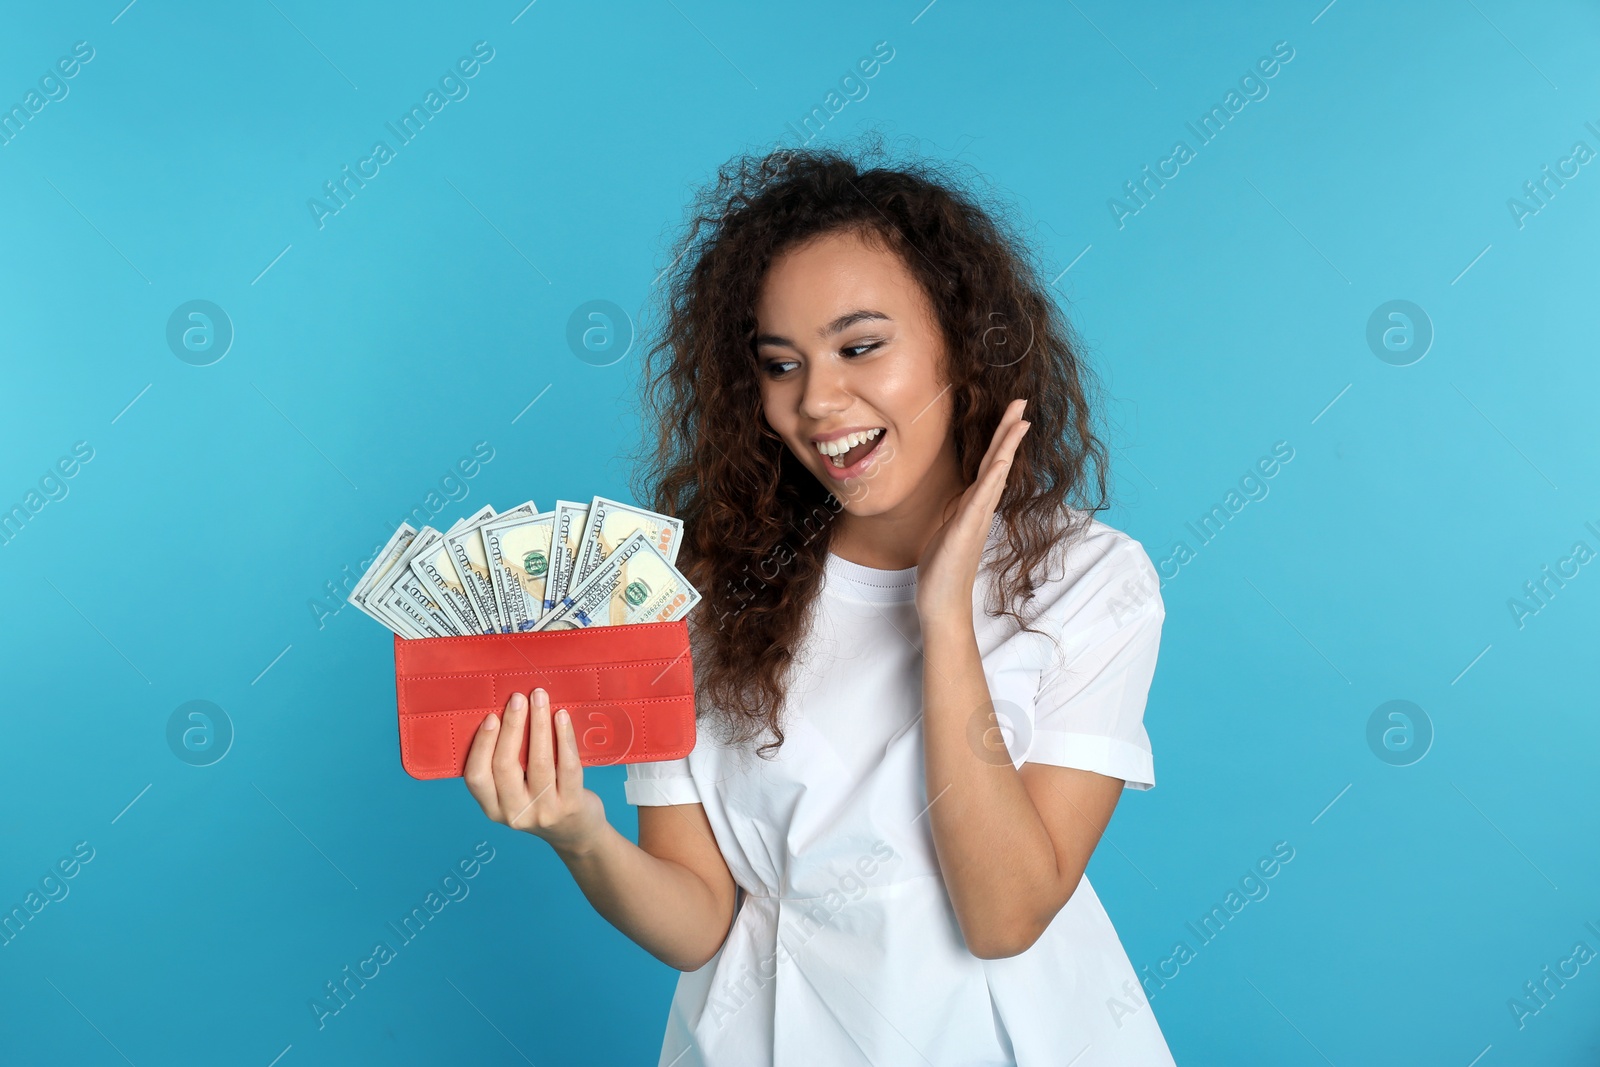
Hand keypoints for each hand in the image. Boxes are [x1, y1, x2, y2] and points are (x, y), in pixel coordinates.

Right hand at [464, 687, 609, 856]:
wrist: (575, 833)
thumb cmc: (540, 802)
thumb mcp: (513, 793)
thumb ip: (504, 766)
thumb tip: (503, 714)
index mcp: (493, 808)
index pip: (477, 776)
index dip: (482, 745)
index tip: (491, 716)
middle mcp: (515, 813)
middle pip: (506, 765)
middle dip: (512, 726)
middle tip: (517, 698)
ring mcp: (544, 811)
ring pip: (539, 762)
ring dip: (538, 724)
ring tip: (540, 698)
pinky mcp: (571, 805)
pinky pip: (567, 765)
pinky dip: (564, 737)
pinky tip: (561, 717)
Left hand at [915, 398, 1030, 625]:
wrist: (942, 604)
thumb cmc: (942, 570)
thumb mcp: (946, 530)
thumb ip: (957, 512)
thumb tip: (961, 500)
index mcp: (973, 505)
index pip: (990, 464)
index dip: (1001, 438)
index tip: (1013, 413)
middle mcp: (980, 508)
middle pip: (998, 461)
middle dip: (1009, 430)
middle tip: (1022, 402)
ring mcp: (976, 518)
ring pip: (996, 474)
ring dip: (1007, 445)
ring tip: (1020, 420)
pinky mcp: (966, 529)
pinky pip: (982, 498)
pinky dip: (993, 477)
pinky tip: (1002, 459)